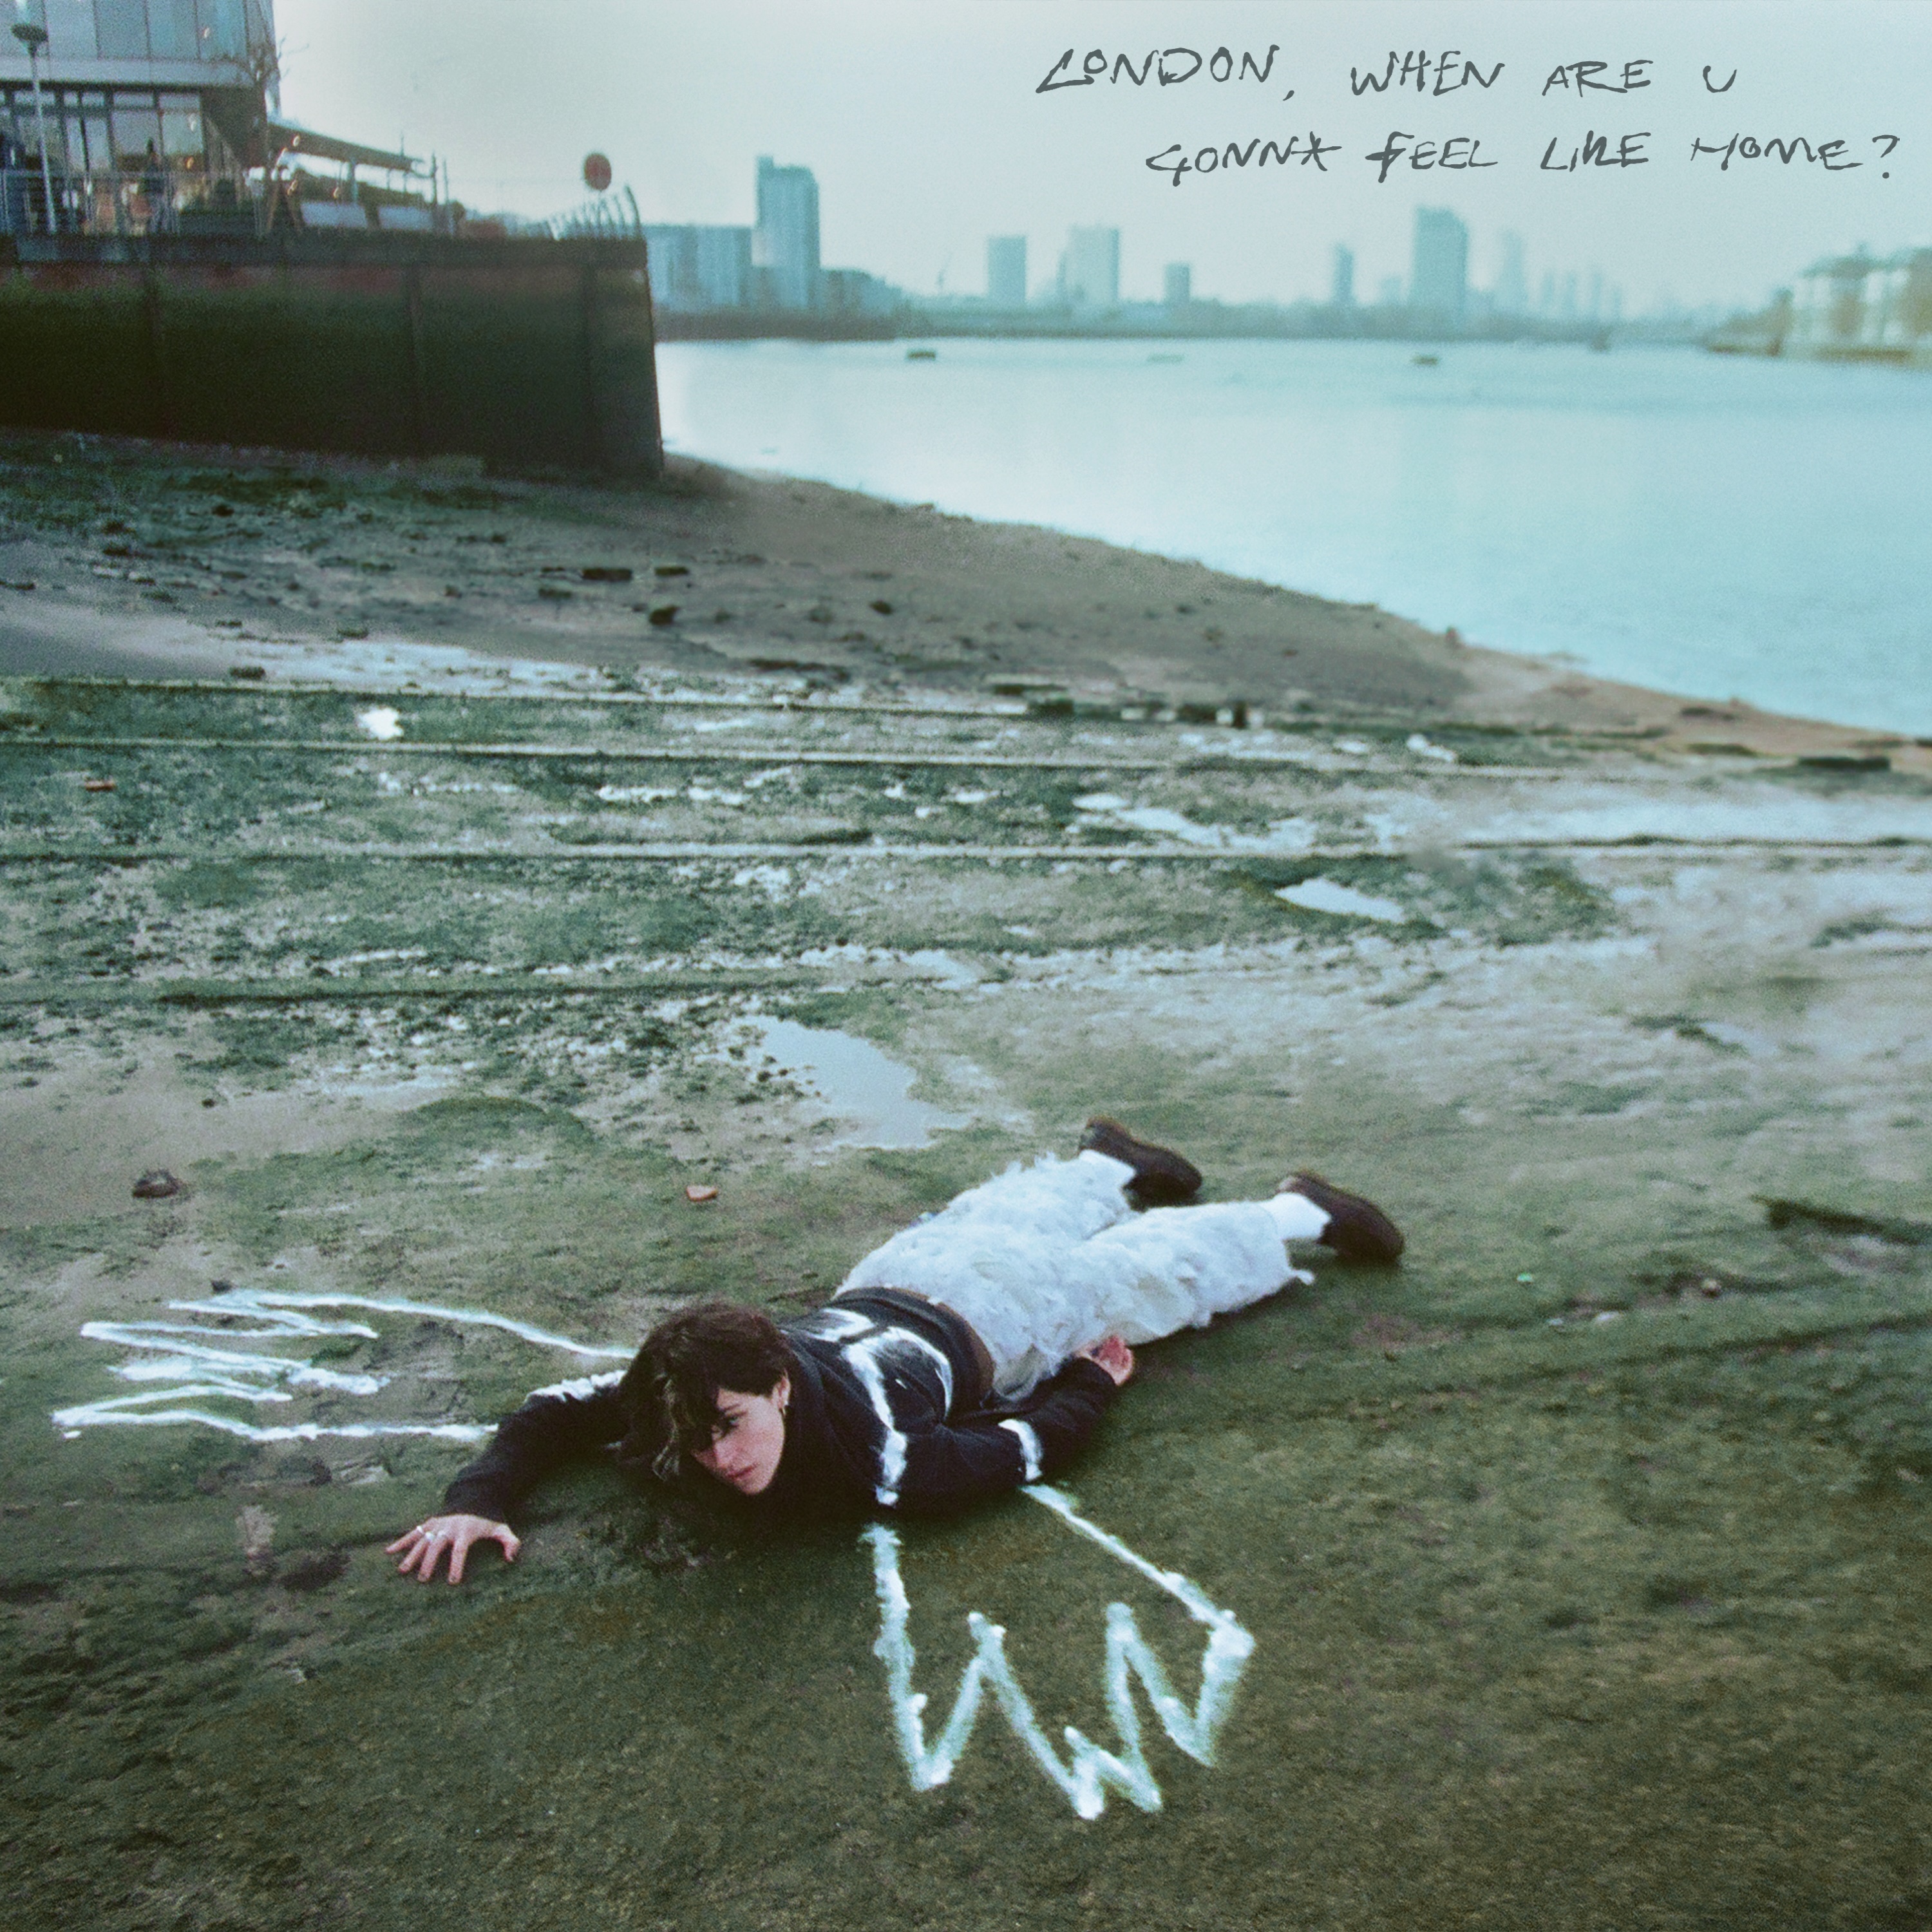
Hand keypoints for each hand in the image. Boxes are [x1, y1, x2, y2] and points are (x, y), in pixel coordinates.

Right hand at [386, 1513, 519, 1584]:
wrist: (475, 1495)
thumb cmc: (488, 1518)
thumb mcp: (502, 1527)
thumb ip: (510, 1542)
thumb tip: (511, 1559)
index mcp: (467, 1531)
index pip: (460, 1549)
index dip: (457, 1565)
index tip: (454, 1581)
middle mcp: (450, 1527)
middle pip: (437, 1545)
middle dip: (429, 1562)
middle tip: (422, 1579)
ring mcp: (438, 1524)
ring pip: (422, 1540)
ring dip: (411, 1554)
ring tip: (402, 1571)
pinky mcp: (429, 1523)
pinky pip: (413, 1532)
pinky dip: (401, 1541)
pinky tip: (388, 1551)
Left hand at [1077, 1334, 1134, 1386]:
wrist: (1089, 1380)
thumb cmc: (1084, 1367)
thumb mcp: (1081, 1354)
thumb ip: (1087, 1347)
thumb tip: (1092, 1342)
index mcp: (1094, 1366)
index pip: (1102, 1355)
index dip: (1106, 1346)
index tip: (1108, 1339)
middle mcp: (1103, 1371)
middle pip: (1110, 1357)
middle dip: (1114, 1347)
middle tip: (1116, 1338)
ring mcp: (1111, 1374)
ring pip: (1118, 1361)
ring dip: (1120, 1351)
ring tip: (1121, 1341)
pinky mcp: (1118, 1378)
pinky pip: (1126, 1369)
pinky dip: (1128, 1360)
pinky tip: (1127, 1351)